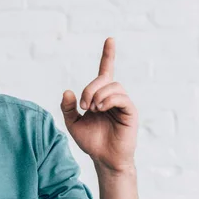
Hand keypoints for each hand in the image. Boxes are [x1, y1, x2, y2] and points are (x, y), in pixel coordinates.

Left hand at [60, 37, 138, 172]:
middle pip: (104, 79)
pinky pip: (121, 97)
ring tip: (93, 109)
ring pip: (113, 86)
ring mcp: (123, 103)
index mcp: (100, 96)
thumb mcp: (73, 123)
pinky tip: (100, 109)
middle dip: (90, 89)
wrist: (103, 159)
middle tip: (84, 106)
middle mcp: (113, 96)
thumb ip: (68, 107)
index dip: (108, 55)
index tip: (110, 39)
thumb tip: (67, 91)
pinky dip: (108, 99)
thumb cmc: (91, 141)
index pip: (106, 70)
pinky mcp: (130, 112)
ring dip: (98, 94)